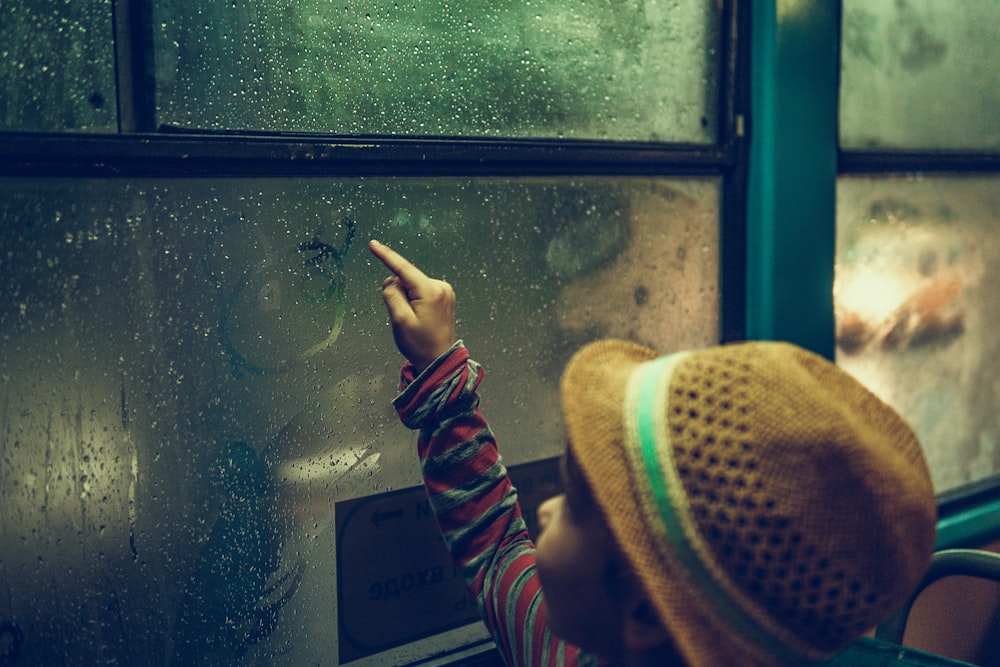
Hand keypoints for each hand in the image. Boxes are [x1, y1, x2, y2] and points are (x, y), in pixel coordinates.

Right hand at [369, 240, 456, 372]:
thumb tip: (391, 280)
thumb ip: (392, 295)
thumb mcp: (400, 320)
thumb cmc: (420, 344)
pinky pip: (421, 291)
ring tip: (413, 319)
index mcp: (430, 291)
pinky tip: (418, 316)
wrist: (439, 360)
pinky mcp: (444, 296)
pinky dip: (414, 299)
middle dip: (399, 292)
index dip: (386, 255)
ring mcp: (445, 291)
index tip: (372, 244)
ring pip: (413, 285)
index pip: (403, 268)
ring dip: (407, 298)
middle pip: (407, 278)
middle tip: (403, 316)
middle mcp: (441, 287)